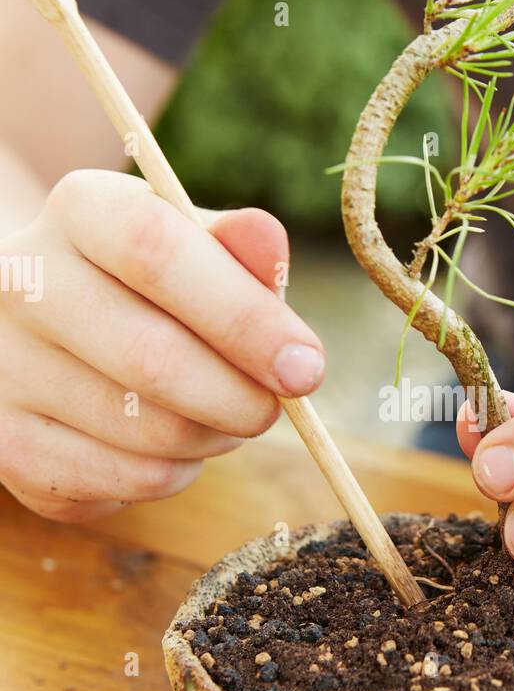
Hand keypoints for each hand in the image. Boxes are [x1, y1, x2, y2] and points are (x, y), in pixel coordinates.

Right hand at [0, 169, 324, 521]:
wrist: (48, 330)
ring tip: (223, 417)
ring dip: (214, 437)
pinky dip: (176, 472)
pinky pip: (126, 479)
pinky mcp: (8, 446)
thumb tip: (270, 248)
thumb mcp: (193, 245)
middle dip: (242, 398)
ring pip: (146, 432)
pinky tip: (172, 444)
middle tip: (276, 408)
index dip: (244, 318)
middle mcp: (21, 284)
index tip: (306, 367)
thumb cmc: (146, 285)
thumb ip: (238, 247)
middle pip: (154, 358)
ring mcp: (5, 368)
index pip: (157, 252)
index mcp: (78, 212)